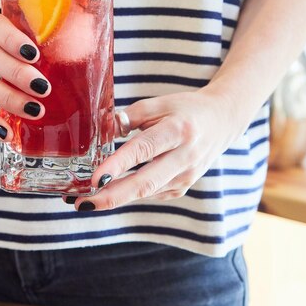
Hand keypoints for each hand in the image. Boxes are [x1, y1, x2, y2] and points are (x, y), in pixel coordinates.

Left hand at [70, 88, 241, 209]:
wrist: (222, 123)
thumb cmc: (186, 109)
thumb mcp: (161, 103)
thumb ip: (131, 116)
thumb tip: (104, 130)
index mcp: (178, 130)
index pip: (143, 149)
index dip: (117, 166)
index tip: (93, 178)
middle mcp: (185, 157)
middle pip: (145, 182)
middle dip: (112, 196)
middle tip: (83, 203)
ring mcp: (186, 176)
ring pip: (146, 192)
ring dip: (115, 198)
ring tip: (85, 200)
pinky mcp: (182, 187)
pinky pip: (151, 193)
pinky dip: (129, 194)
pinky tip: (109, 192)